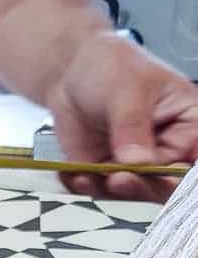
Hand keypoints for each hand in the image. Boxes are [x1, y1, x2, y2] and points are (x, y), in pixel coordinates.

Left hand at [47, 34, 197, 201]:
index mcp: (187, 124)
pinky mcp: (103, 169)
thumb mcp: (127, 88)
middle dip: (142, 187)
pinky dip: (82, 185)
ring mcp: (132, 163)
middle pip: (163, 183)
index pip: (192, 161)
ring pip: (128, 190)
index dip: (180, 176)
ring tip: (87, 176)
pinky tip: (71, 175)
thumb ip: (133, 125)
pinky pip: (95, 186)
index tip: (163, 178)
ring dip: (108, 189)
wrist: (73, 71)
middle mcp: (164, 149)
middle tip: (120, 179)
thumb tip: (138, 161)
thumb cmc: (113, 67)